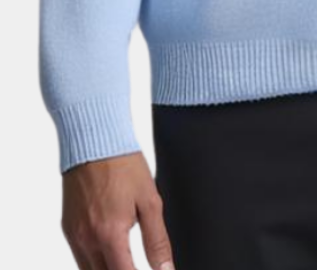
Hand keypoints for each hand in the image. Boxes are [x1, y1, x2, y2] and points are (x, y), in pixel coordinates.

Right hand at [61, 151, 173, 269]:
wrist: (95, 141)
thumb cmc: (123, 165)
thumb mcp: (150, 201)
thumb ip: (157, 240)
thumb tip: (165, 268)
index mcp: (109, 234)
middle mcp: (87, 239)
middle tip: (137, 263)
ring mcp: (74, 235)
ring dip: (109, 269)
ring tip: (126, 261)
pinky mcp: (68, 228)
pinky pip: (79, 257)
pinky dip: (94, 262)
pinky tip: (110, 253)